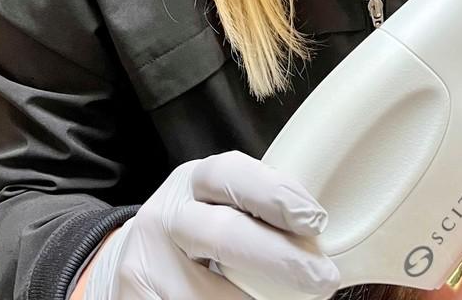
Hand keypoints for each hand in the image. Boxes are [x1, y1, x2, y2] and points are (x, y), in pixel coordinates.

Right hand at [80, 151, 339, 299]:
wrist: (137, 262)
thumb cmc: (202, 229)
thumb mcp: (221, 203)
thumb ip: (258, 206)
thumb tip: (318, 232)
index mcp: (194, 182)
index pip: (231, 174)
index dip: (275, 194)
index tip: (314, 221)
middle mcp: (167, 218)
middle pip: (224, 233)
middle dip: (280, 258)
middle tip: (324, 279)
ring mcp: (146, 264)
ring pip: (210, 291)